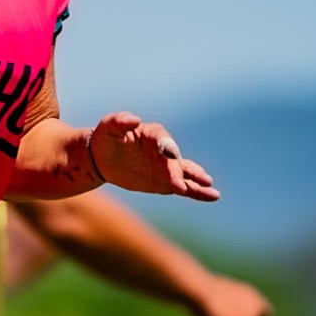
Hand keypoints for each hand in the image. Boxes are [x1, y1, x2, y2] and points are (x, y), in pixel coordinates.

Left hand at [90, 113, 217, 200]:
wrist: (103, 157)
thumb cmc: (106, 138)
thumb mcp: (108, 127)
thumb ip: (119, 122)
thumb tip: (133, 119)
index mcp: (154, 134)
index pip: (163, 141)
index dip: (167, 148)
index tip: (169, 155)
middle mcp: (165, 150)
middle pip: (176, 162)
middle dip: (180, 172)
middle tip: (184, 184)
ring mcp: (167, 167)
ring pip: (186, 175)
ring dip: (198, 182)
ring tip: (212, 191)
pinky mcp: (166, 182)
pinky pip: (183, 187)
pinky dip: (197, 192)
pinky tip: (212, 196)